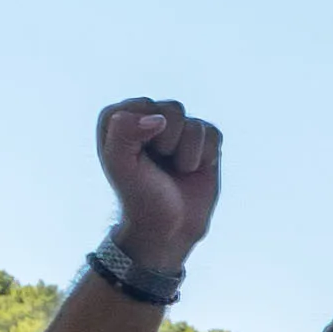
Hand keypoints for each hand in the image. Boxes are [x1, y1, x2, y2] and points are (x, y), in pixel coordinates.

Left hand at [99, 102, 223, 273]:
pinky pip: (213, 134)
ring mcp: (178, 128)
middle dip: (169, 142)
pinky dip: (205, 157)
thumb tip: (159, 119)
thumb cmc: (140, 196)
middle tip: (159, 164)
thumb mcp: (120, 165)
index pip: (143, 105)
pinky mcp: (203, 139)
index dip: (144, 133)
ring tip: (176, 170)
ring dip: (187, 154)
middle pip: (172, 110)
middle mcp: (148, 118)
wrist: (170, 226)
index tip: (137, 157)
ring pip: (194, 125)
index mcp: (120, 118)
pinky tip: (192, 169)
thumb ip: (124, 133)